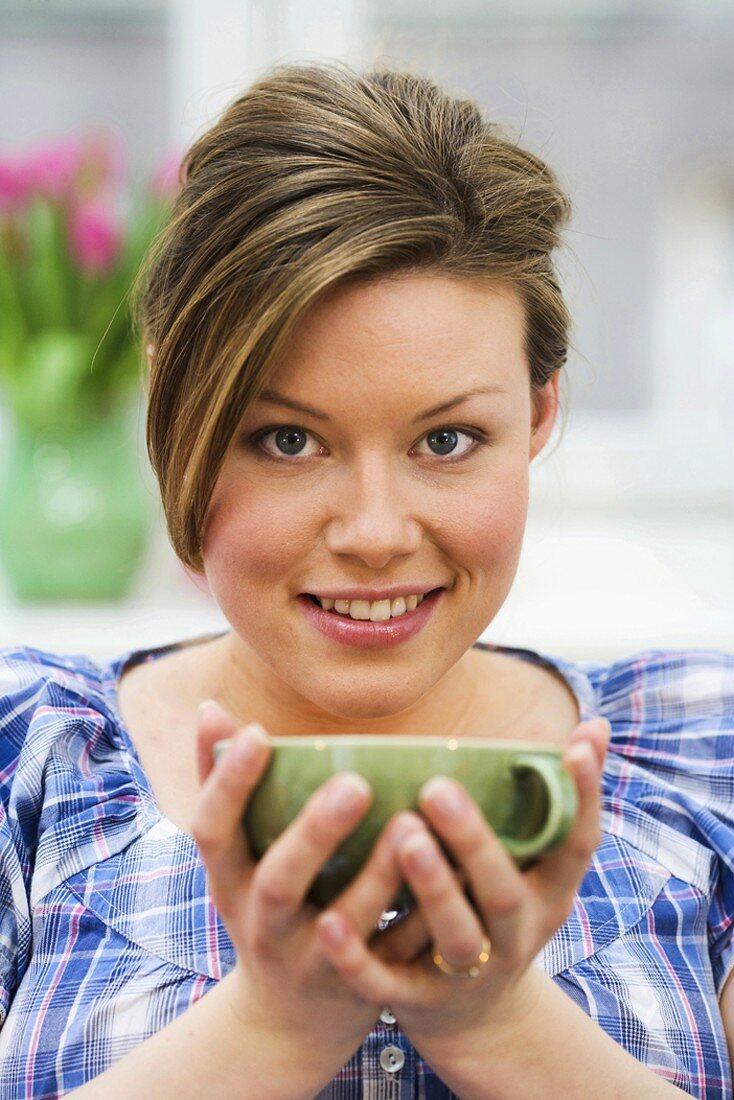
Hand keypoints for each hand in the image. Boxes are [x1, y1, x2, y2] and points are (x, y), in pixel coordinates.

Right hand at [191, 703, 432, 1075]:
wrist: (286, 1025)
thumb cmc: (264, 910)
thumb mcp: (234, 862)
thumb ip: (224, 787)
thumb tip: (212, 709)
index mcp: (229, 883)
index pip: (212, 832)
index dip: (228, 784)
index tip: (259, 731)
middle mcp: (262, 927)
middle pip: (278, 883)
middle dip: (314, 832)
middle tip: (356, 782)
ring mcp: (312, 964)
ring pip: (346, 924)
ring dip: (379, 876)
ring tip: (412, 824)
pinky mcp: (362, 988)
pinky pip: (399, 954)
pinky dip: (425, 917)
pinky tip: (457, 872)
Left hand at [313, 718, 610, 1062]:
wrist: (479, 1020)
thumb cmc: (500, 908)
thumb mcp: (536, 866)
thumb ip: (550, 801)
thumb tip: (594, 724)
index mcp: (549, 895)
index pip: (576, 845)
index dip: (583, 797)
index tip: (574, 745)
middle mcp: (515, 935)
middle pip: (501, 892)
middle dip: (474, 841)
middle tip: (438, 787)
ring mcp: (467, 972)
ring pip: (452, 934)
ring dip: (430, 886)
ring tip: (404, 836)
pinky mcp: (415, 999)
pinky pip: (384, 981)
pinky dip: (355, 956)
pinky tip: (328, 922)